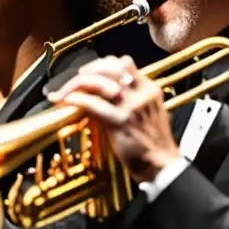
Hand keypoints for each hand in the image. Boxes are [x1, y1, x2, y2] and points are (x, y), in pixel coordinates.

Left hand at [46, 55, 180, 182]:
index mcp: (149, 89)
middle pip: (110, 67)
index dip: (102, 64)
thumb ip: (132, 98)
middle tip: (76, 79)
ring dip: (77, 84)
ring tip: (66, 91)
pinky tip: (68, 101)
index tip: (90, 72)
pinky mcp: (120, 121)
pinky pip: (93, 103)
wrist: (162, 166)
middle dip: (88, 70)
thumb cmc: (153, 144)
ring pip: (99, 82)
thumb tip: (107, 91)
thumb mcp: (149, 112)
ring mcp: (131, 106)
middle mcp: (141, 93)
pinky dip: (77, 99)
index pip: (123, 63)